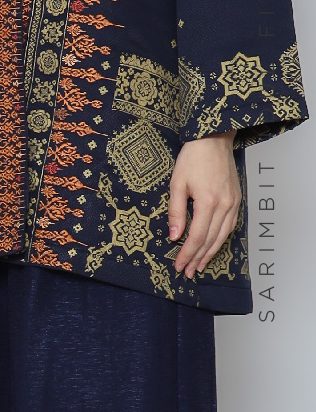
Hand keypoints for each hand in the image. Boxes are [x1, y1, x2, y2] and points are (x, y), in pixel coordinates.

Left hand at [168, 133, 240, 277]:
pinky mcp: (236, 200)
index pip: (197, 237)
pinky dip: (220, 240)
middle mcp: (224, 206)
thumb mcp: (177, 184)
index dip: (187, 254)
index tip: (178, 265)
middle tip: (188, 272)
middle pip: (211, 240)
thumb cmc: (192, 158)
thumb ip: (176, 212)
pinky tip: (213, 247)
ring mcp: (233, 203)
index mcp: (208, 202)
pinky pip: (230, 226)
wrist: (213, 140)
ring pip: (222, 236)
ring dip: (210, 253)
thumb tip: (174, 236)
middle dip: (198, 258)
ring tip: (199, 266)